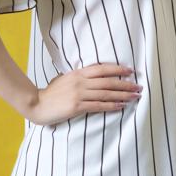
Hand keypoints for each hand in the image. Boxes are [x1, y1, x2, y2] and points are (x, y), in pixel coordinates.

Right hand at [28, 63, 142, 125]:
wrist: (37, 104)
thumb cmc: (51, 93)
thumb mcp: (64, 79)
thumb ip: (78, 78)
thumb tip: (91, 78)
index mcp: (78, 73)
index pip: (102, 69)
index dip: (118, 69)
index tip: (130, 71)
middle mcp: (80, 82)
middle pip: (108, 81)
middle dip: (125, 84)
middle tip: (138, 86)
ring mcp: (79, 94)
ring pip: (106, 93)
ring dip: (122, 95)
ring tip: (134, 97)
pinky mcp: (77, 106)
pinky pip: (98, 106)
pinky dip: (111, 105)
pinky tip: (121, 106)